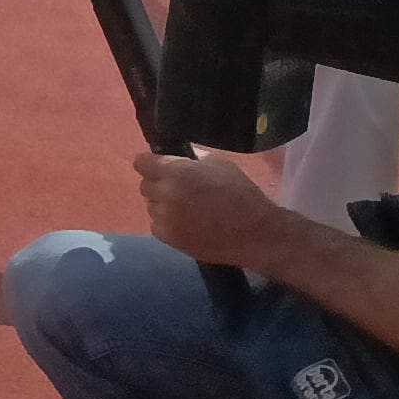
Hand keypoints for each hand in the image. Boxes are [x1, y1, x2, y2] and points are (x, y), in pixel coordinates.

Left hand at [136, 151, 292, 268]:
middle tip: (181, 190)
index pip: (141, 163)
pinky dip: (167, 224)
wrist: (256, 234)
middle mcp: (165, 194)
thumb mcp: (220, 164)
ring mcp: (165, 218)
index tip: (161, 168)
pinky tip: (188, 224)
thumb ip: (192, 160)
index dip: (150, 164)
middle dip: (159, 185)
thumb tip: (177, 159)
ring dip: (163, 205)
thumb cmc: (242, 194)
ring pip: (151, 206)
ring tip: (188, 210)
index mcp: (175, 172)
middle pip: (145, 185)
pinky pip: (157, 225)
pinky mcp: (169, 239)